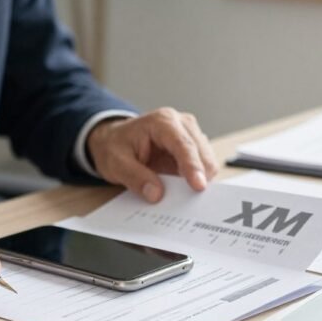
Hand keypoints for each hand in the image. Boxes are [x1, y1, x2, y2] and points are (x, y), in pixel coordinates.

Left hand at [87, 107, 218, 201]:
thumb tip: (156, 194)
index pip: (184, 144)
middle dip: (199, 175)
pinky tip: (184, 186)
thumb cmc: (115, 146)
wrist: (114, 140)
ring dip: (199, 178)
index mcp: (162, 122)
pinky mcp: (194, 147)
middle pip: (202, 152)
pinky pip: (204, 166)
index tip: (198, 186)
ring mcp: (190, 134)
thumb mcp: (115, 163)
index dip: (193, 166)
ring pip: (207, 160)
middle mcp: (181, 124)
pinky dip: (198, 178)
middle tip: (189, 199)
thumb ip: (135, 178)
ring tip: (182, 192)